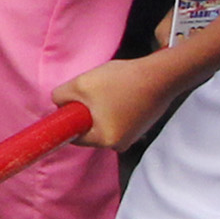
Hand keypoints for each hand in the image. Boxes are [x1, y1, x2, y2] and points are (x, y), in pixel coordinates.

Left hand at [56, 50, 185, 151]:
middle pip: (89, 128)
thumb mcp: (80, 84)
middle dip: (87, 109)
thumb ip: (60, 97)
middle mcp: (120, 144)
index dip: (69, 118)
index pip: (74, 136)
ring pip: (103, 121)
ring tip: (111, 88)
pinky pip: (117, 117)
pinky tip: (122, 90)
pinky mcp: (140, 125)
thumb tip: (58, 104)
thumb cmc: (122, 81)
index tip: (72, 103)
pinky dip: (115, 104)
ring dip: (101, 106)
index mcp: (105, 141)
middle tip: (93, 90)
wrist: (161, 74)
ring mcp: (133, 136)